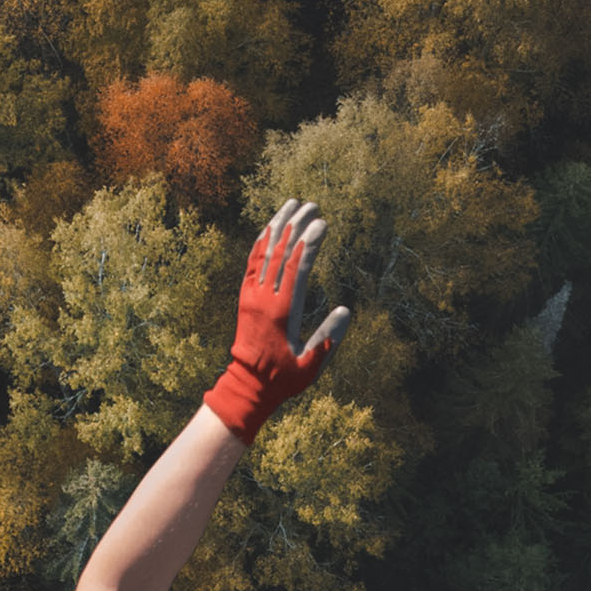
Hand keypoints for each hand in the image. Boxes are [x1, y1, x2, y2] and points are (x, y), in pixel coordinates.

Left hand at [203, 198, 349, 446]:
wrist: (247, 385)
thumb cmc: (282, 378)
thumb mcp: (310, 366)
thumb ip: (328, 339)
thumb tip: (345, 310)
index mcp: (281, 312)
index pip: (295, 268)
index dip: (309, 243)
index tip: (322, 223)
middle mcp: (264, 298)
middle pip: (280, 253)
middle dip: (296, 226)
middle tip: (311, 205)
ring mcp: (251, 295)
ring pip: (263, 252)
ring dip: (278, 226)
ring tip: (292, 205)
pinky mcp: (245, 296)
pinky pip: (252, 262)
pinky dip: (261, 241)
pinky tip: (270, 227)